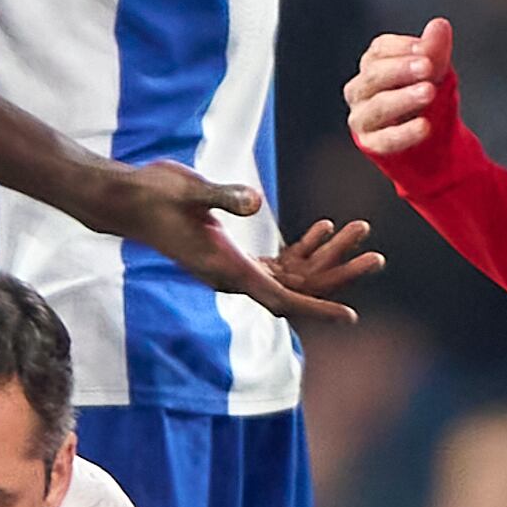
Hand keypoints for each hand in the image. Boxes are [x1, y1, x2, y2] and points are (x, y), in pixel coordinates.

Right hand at [87, 158, 366, 327]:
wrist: (128, 201)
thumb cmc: (156, 194)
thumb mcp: (190, 189)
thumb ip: (223, 196)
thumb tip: (255, 201)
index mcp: (227, 269)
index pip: (282, 298)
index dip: (318, 307)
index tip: (350, 316)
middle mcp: (234, 276)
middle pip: (298, 287)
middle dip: (338, 273)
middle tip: (377, 256)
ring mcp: (234, 268)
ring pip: (292, 273)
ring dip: (327, 256)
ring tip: (362, 230)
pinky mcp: (231, 255)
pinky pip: (277, 263)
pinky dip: (303, 248)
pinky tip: (323, 228)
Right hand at [342, 16, 454, 156]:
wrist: (429, 141)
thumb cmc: (426, 97)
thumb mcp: (436, 72)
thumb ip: (435, 50)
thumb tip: (439, 25)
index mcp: (373, 66)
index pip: (379, 51)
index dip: (402, 48)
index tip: (426, 49)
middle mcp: (360, 90)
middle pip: (374, 75)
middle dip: (401, 70)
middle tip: (428, 67)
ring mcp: (362, 117)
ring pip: (377, 106)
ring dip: (403, 98)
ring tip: (429, 92)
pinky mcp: (371, 143)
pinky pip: (384, 139)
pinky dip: (404, 133)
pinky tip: (424, 126)